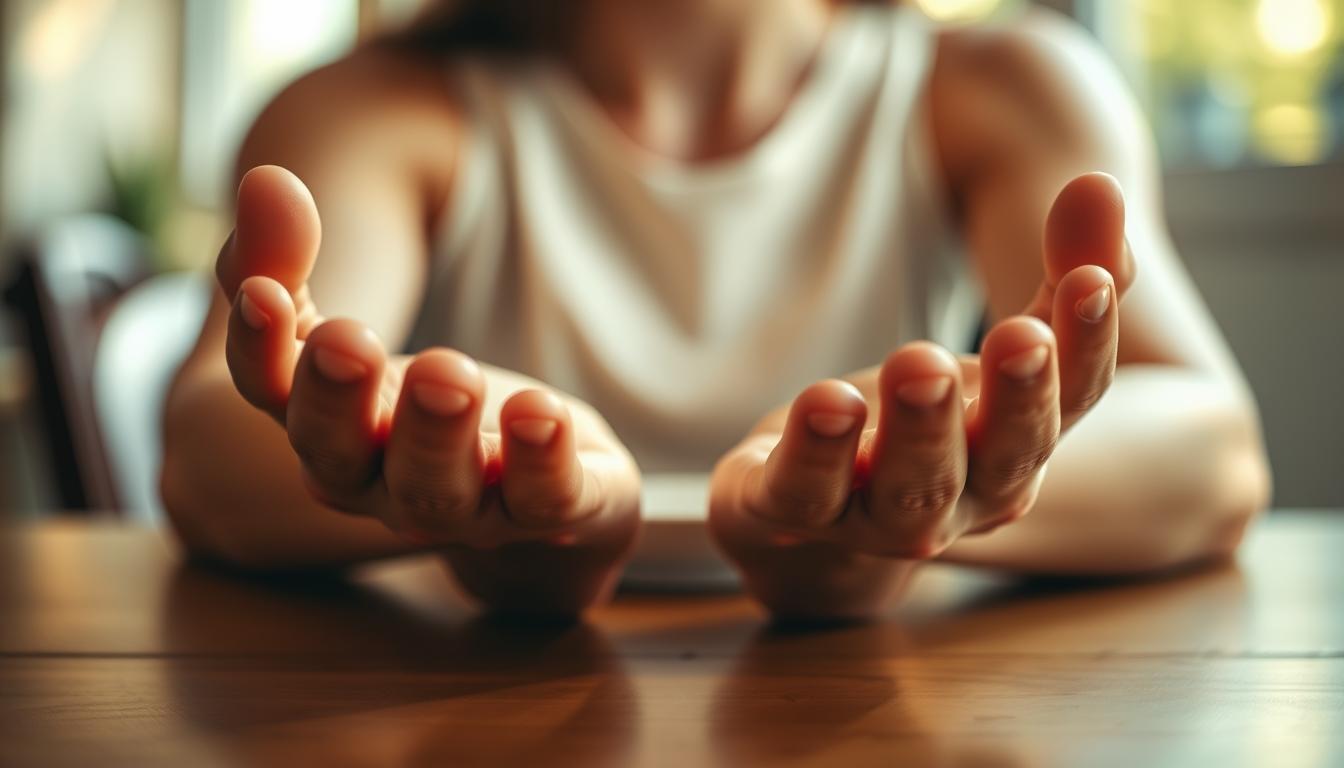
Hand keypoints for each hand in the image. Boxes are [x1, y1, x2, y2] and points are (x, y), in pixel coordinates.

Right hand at [214, 166, 639, 560]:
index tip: (263, 293)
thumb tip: (266, 179)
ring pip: (438, 491)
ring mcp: (466, 506)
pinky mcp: (550, 506)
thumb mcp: (344, 332)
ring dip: (440, 434)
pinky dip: (543, 463)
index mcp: (324, 430)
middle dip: (340, 401)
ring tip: (452, 371)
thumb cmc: (416, 401)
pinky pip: (545, 499)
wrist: (529, 477)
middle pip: (341, 457)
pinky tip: (543, 412)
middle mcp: (381, 483)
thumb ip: (291, 262)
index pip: (271, 397)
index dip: (260, 349)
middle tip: (348, 340)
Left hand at [709, 173, 1135, 565]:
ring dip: (918, 428)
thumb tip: (1100, 184)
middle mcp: (964, 497)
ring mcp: (878, 517)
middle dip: (1016, 398)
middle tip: (1020, 338)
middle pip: (1003, 456)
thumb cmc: (927, 420)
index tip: (1092, 281)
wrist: (816, 510)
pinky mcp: (794, 512)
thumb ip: (1055, 273)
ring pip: (909, 487)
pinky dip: (815, 452)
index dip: (1089, 344)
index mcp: (1020, 448)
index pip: (1074, 401)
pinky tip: (825, 400)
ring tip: (917, 360)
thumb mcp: (993, 348)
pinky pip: (805, 491)